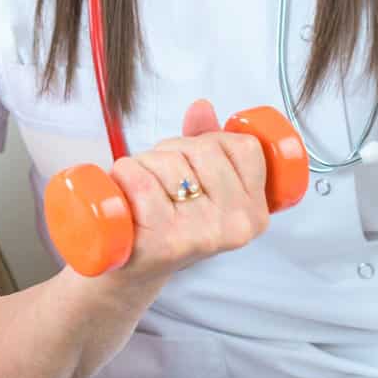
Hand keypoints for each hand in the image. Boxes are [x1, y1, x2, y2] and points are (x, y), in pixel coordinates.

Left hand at [106, 100, 270, 284]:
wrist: (128, 271)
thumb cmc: (166, 222)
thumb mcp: (198, 183)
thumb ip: (206, 141)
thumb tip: (202, 107)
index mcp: (255, 212)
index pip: (245, 147)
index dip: (212, 141)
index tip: (195, 160)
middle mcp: (236, 226)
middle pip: (204, 149)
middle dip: (172, 150)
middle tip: (160, 177)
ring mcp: (202, 235)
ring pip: (170, 163)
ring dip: (144, 163)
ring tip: (140, 190)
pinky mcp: (166, 242)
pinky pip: (143, 183)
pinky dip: (125, 176)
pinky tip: (123, 194)